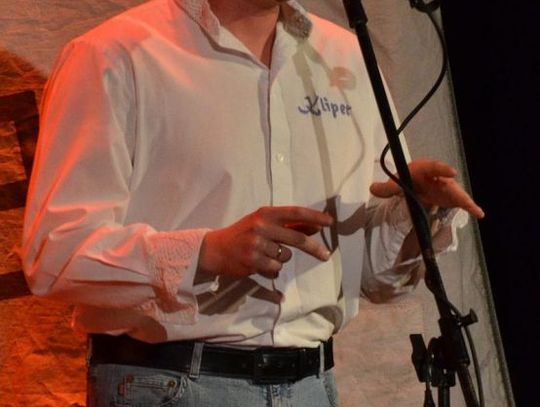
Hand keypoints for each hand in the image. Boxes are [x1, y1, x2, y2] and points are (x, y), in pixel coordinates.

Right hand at [198, 206, 333, 277]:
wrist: (214, 249)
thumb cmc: (243, 233)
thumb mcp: (262, 223)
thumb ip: (287, 225)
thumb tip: (314, 227)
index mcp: (265, 213)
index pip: (295, 212)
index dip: (314, 217)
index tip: (330, 222)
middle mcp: (261, 226)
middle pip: (297, 238)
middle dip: (314, 248)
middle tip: (325, 255)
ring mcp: (256, 244)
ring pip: (285, 256)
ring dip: (281, 258)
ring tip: (264, 254)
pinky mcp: (253, 261)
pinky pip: (275, 268)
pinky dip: (272, 268)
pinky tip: (259, 263)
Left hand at [369, 159, 484, 218]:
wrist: (416, 182)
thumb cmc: (408, 179)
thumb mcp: (396, 183)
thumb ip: (386, 187)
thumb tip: (372, 188)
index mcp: (425, 169)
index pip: (433, 166)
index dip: (442, 169)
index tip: (451, 173)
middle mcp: (439, 177)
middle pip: (447, 180)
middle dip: (451, 184)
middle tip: (457, 188)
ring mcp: (447, 187)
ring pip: (456, 192)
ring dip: (461, 198)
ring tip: (471, 207)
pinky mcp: (452, 197)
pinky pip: (463, 202)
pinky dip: (471, 207)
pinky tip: (480, 214)